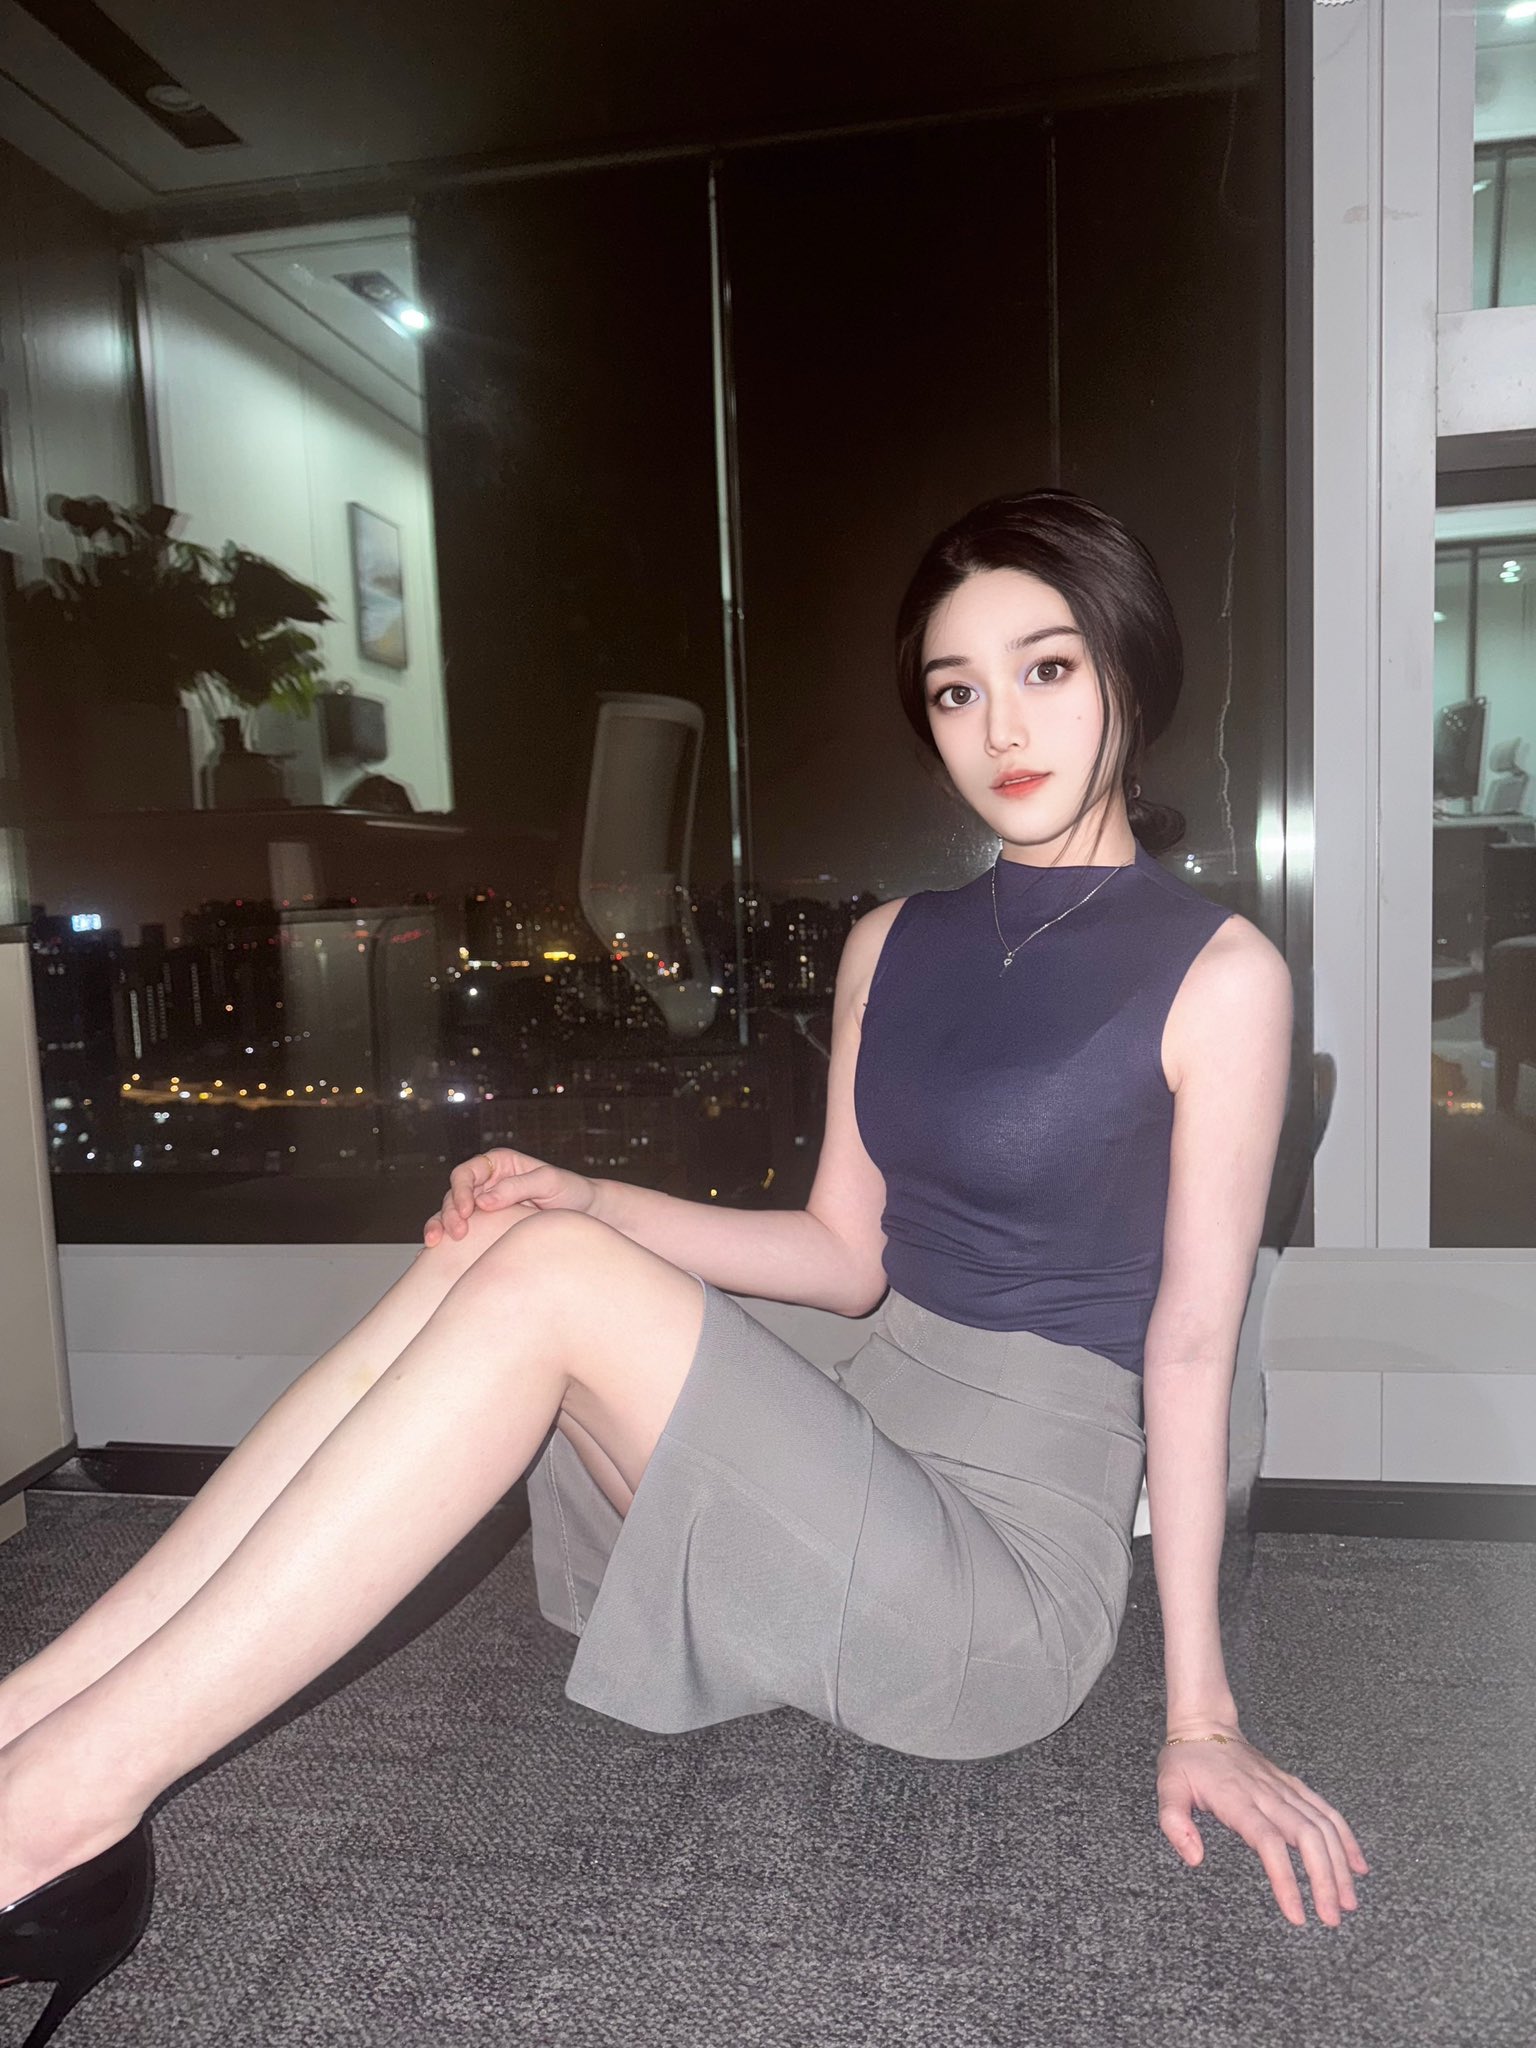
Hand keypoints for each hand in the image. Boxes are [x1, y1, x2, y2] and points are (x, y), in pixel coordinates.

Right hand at [423, 1146, 597, 1245]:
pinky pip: (462, 1234)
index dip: (461, 1191)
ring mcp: (485, 1206)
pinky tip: (434, 1258)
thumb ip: (518, 1187)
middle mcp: (487, 1183)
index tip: (466, 1212)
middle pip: (454, 1195)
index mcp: (499, 1164)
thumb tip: (484, 1201)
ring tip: (435, 1246)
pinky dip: (447, 1244)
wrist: (588, 1214)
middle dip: (448, 1213)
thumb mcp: (550, 1183)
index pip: (467, 1173)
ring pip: (451, 1215)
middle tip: (455, 1235)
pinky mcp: (487, 1228)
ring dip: (440, 1227)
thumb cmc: (572, 1192)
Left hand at [1157, 1729, 1369, 1927]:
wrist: (1206, 1723)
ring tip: (1348, 1902)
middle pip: (1307, 1837)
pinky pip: (1326, 1810)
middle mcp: (1267, 1794)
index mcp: (1237, 1800)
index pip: (1269, 1842)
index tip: (1297, 1915)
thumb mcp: (1167, 1788)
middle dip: (1325, 1880)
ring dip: (1340, 1865)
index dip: (1286, 1880)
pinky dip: (1345, 1837)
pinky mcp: (1293, 1785)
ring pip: (1323, 1826)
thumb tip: (1194, 1858)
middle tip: (1331, 1918)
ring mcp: (1284, 1788)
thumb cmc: (1187, 1760)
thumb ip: (1175, 1823)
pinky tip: (1357, 1865)